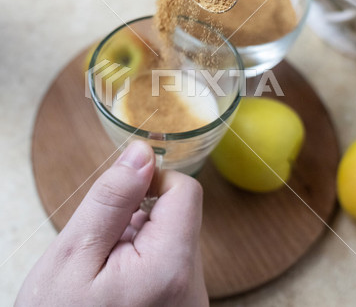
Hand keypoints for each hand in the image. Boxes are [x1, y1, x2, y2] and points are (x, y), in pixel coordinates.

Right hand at [16, 141, 208, 305]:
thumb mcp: (73, 254)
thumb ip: (112, 197)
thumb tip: (142, 152)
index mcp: (170, 267)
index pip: (186, 191)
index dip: (153, 181)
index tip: (123, 196)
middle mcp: (193, 287)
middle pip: (180, 215)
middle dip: (141, 215)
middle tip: (104, 245)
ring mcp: (191, 301)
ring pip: (174, 236)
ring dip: (140, 238)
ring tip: (108, 268)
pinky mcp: (183, 306)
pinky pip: (171, 262)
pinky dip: (144, 259)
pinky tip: (118, 282)